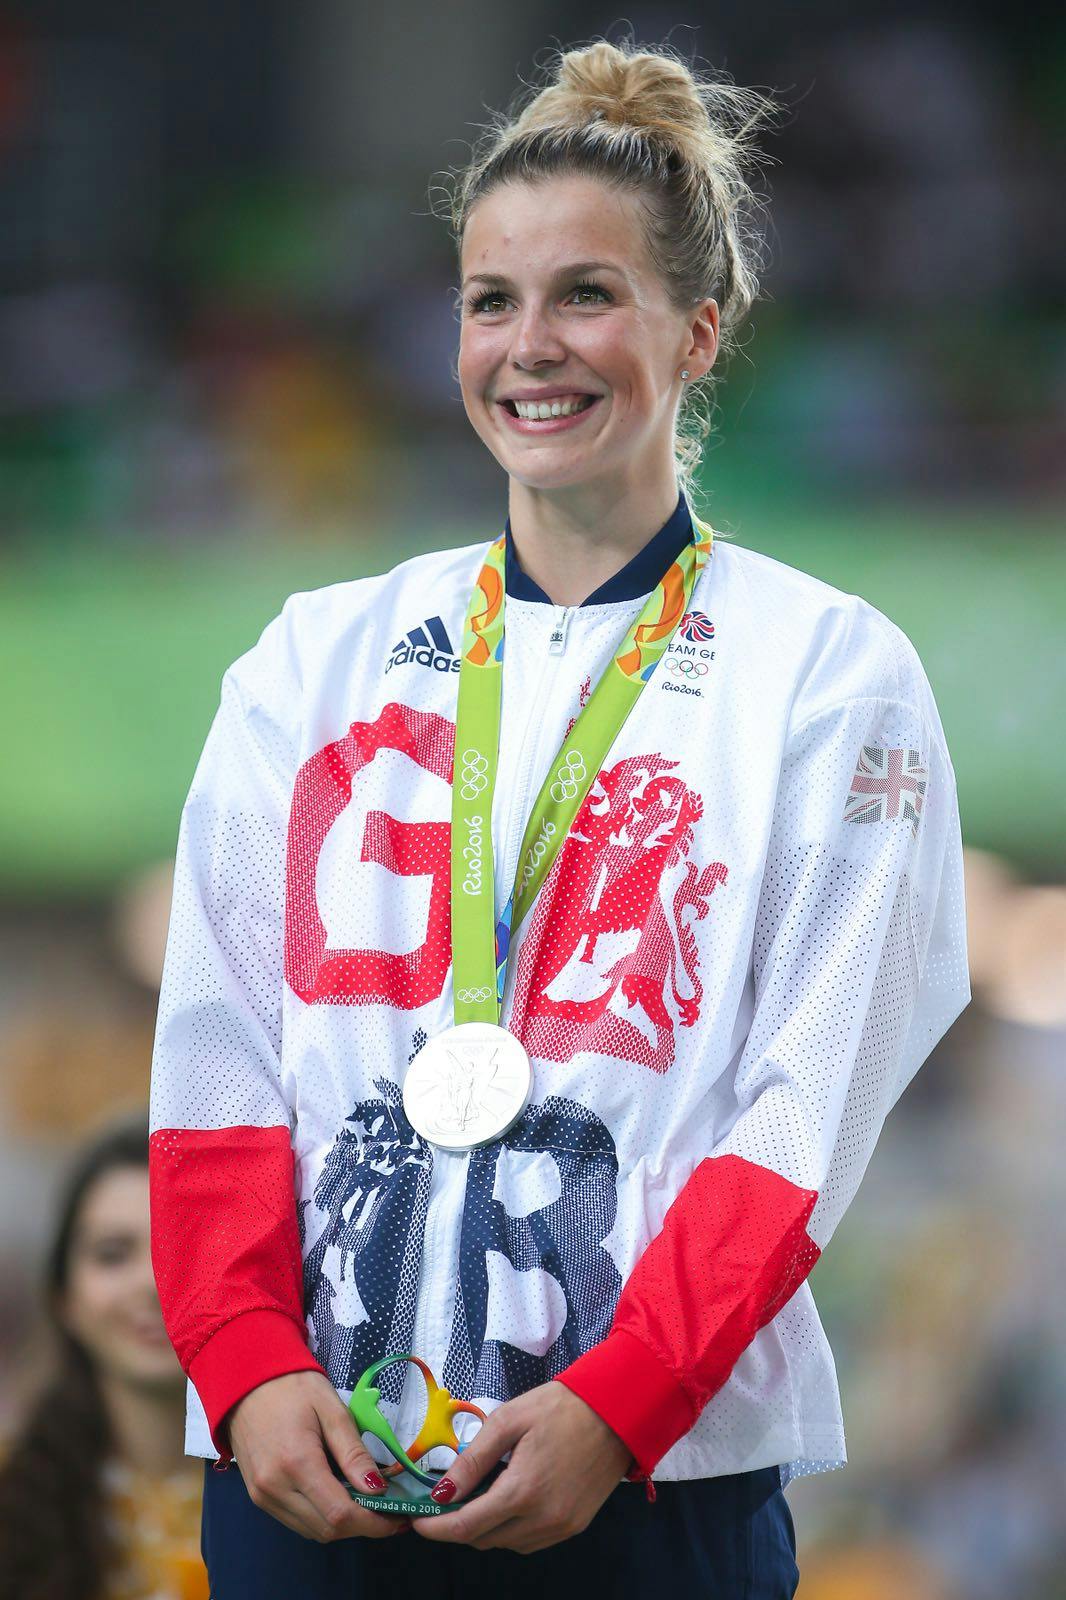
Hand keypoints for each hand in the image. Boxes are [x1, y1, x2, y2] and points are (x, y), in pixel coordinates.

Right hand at [226, 1370, 412, 1542]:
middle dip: (362, 1526)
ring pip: (312, 1531)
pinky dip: (322, 1518)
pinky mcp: (258, 1498)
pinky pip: (297, 1521)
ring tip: (366, 1505)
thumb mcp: (332, 1410)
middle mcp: (275, 1489)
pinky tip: (337, 1498)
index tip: (398, 1518)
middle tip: (387, 1511)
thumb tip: (378, 1489)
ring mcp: (263, 1497)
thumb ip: (354, 1452)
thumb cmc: (293, 1388)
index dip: (373, 1523)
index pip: (340, 1513)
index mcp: (296, 1463)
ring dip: (343, 1525)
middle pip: (327, 1529)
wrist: (247, 1383)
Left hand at [411, 1381, 632, 1554]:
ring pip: (507, 1543)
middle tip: (446, 1498)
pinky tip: (510, 1499)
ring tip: (480, 1493)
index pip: (465, 1527)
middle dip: (458, 1524)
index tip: (417, 1519)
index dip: (435, 1527)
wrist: (616, 1411)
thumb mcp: (509, 1420)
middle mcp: (542, 1520)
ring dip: (486, 1527)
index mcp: (522, 1492)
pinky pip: (531, 1540)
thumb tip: (442, 1491)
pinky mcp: (575, 1526)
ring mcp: (561, 1528)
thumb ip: (473, 1459)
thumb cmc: (560, 1407)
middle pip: (484, 1539)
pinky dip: (512, 1528)